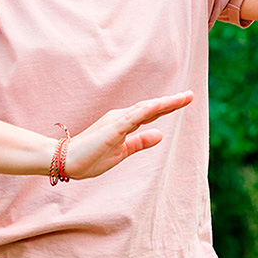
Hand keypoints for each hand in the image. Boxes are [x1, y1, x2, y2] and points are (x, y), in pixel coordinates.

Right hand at [62, 91, 193, 178]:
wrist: (66, 162)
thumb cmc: (90, 157)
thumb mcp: (122, 152)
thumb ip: (140, 142)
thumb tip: (160, 134)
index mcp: (124, 124)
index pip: (150, 114)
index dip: (168, 106)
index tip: (185, 99)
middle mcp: (121, 118)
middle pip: (151, 108)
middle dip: (171, 102)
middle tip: (190, 95)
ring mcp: (116, 122)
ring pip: (144, 109)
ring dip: (163, 103)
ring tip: (181, 98)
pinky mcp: (112, 129)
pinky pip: (132, 118)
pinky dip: (146, 111)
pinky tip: (158, 106)